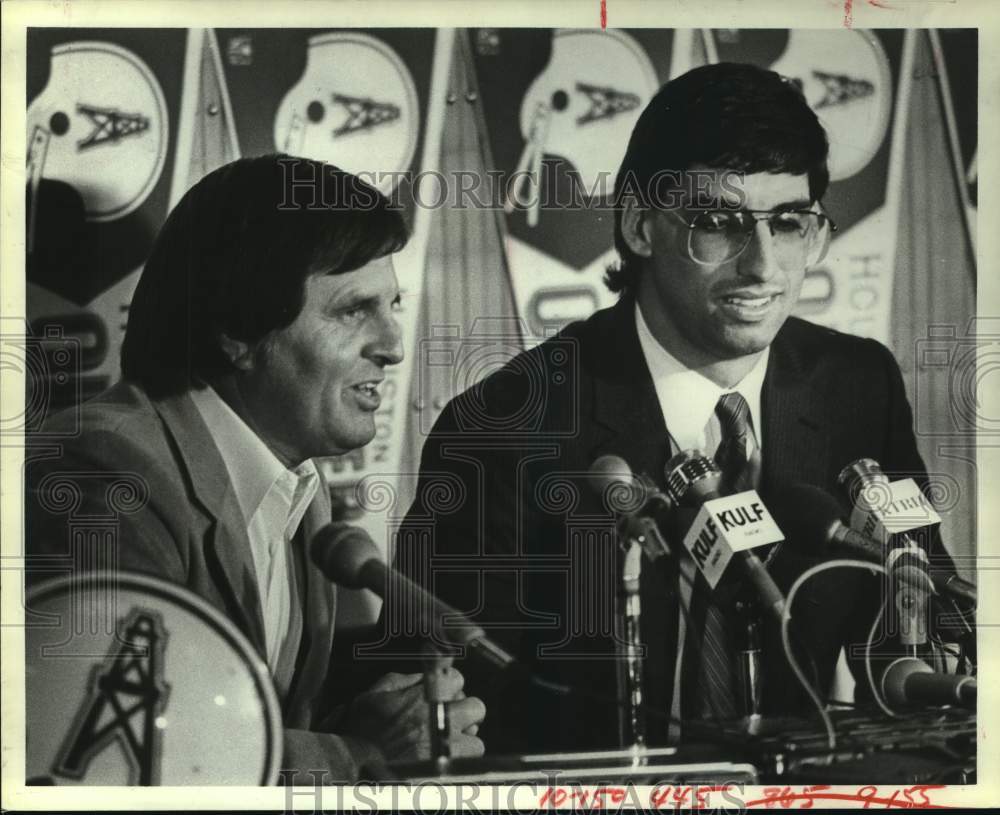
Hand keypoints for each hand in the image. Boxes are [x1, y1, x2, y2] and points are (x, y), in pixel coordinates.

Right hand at [340, 670, 485, 761]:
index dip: (450, 686)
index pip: (457, 679)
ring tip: (447, 743)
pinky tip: (445, 758)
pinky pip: (470, 762)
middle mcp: (440, 718)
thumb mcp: (375, 693)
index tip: (443, 694)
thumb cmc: (362, 729)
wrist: (356, 764)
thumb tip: (423, 677)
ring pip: (476, 738)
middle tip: (451, 719)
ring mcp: (446, 745)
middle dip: (465, 712)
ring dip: (465, 740)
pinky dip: (461, 760)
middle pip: (475, 707)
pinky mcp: (446, 768)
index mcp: (424, 695)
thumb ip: (403, 680)